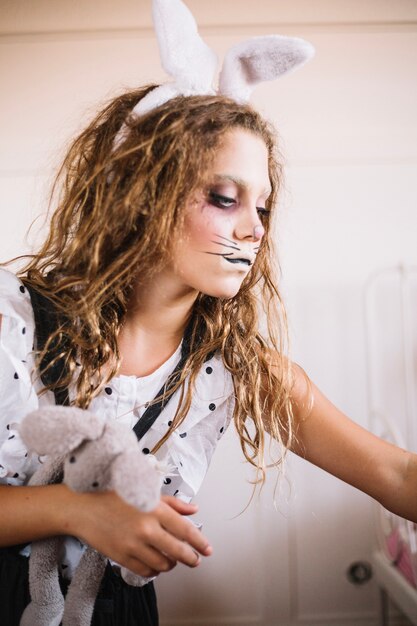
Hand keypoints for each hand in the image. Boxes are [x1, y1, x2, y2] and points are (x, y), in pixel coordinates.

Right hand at [72, 490, 211, 577]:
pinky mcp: (122, 557)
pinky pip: (145, 571)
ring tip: (172, 559)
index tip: (207, 549)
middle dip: (191, 558)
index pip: (185, 530)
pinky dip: (154, 571)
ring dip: (171, 564)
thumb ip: (172, 502)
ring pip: (163, 564)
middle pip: (178, 551)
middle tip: (195, 560)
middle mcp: (146, 528)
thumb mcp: (145, 490)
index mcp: (154, 508)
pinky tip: (155, 565)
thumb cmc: (113, 495)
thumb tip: (193, 509)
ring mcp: (133, 544)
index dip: (200, 542)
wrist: (83, 507)